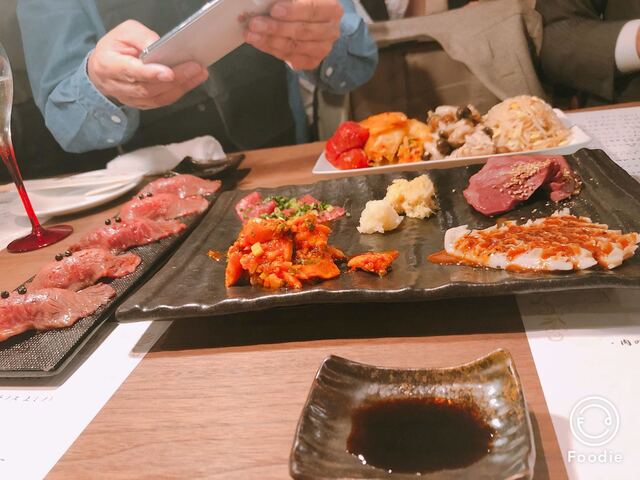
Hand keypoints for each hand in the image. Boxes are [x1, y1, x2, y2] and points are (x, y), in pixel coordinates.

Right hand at [87, 20, 208, 109]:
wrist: (101, 69)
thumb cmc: (114, 48)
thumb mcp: (124, 33)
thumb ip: (143, 38)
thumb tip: (163, 47)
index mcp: (109, 65)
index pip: (132, 72)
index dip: (151, 73)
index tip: (170, 72)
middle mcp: (118, 86)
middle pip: (149, 88)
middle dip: (175, 79)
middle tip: (195, 68)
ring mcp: (130, 99)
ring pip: (158, 98)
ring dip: (181, 87)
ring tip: (198, 74)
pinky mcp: (141, 105)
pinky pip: (161, 102)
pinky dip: (178, 92)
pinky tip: (191, 81)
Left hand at [245, 0, 342, 70]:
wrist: (313, 22)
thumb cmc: (303, 5)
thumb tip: (264, 0)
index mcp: (332, 8)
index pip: (313, 9)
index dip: (293, 10)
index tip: (273, 10)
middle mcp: (331, 30)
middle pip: (302, 31)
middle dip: (276, 28)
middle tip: (254, 24)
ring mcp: (323, 48)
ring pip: (295, 46)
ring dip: (270, 41)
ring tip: (251, 34)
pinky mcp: (312, 61)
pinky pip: (290, 58)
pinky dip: (272, 50)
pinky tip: (258, 43)